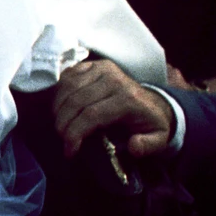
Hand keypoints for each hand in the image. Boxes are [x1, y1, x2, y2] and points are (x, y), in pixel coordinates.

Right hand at [53, 59, 176, 158]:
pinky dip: (59, 92)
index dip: (75, 134)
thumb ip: (148, 145)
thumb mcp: (158, 138)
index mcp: (127, 98)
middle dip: (63, 124)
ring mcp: (102, 69)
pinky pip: (68, 75)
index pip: (91, 115)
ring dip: (58, 109)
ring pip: (68, 87)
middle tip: (62, 138)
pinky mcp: (93, 64)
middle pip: (76, 101)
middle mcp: (113, 80)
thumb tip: (133, 146)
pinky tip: (60, 107)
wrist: (152, 101)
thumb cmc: (149, 123)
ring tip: (60, 125)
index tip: (69, 151)